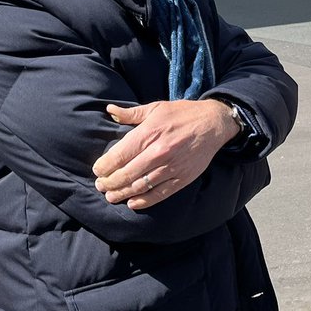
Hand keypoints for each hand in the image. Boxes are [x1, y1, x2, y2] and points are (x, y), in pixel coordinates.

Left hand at [92, 100, 236, 209]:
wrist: (213, 123)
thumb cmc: (182, 114)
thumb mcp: (156, 108)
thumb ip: (131, 113)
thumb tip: (110, 111)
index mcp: (149, 133)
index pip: (119, 155)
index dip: (104, 166)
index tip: (97, 171)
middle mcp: (158, 152)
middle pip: (126, 174)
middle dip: (109, 183)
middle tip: (101, 186)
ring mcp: (171, 167)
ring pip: (140, 186)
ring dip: (122, 193)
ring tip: (111, 196)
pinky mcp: (182, 178)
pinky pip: (160, 194)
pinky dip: (144, 201)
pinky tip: (132, 203)